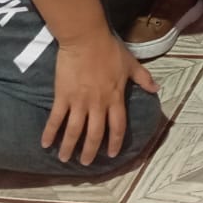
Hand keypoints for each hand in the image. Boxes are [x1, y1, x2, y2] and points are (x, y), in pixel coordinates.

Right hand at [42, 31, 157, 164]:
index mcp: (115, 98)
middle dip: (90, 151)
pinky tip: (45, 144)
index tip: (112, 154)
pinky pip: (55, 119)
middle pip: (95, 134)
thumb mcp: (131, 64)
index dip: (116, 142)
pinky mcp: (62, 96)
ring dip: (69, 147)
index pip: (118, 126)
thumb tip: (157, 89)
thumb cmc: (109, 50)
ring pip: (74, 131)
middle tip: (85, 163)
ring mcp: (79, 101)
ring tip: (64, 159)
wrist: (86, 39)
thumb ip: (143, 78)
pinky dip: (49, 133)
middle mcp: (98, 104)